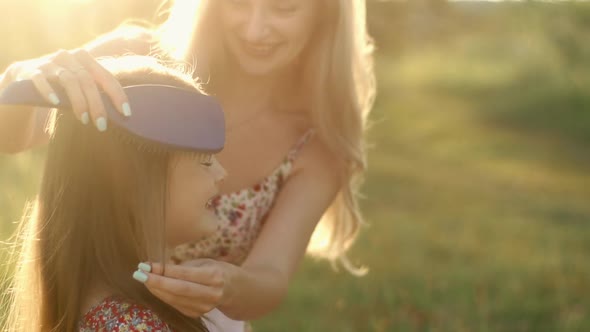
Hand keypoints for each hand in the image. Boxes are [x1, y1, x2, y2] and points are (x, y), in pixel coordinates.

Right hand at [5, 49, 130, 130]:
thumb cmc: (60, 87)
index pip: (106, 77)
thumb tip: (125, 114)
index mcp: (84, 59)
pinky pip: (41, 80)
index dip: (117, 94)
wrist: (22, 78)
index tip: (126, 113)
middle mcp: (68, 57)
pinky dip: (49, 90)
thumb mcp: (80, 85)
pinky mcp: (30, 71)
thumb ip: (97, 91)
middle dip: (97, 104)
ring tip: (84, 120)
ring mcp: (48, 63)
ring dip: (78, 102)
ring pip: (69, 80)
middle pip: (88, 80)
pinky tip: (56, 103)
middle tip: (103, 125)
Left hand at [134, 259, 233, 317]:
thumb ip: (181, 266)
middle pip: (178, 289)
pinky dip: (162, 296)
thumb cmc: (215, 270)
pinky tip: (154, 287)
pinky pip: (175, 305)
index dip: (163, 270)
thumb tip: (153, 266)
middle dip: (156, 282)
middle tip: (138, 274)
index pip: (183, 273)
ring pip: (174, 299)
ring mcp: (204, 306)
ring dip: (156, 289)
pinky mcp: (197, 314)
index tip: (145, 264)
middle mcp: (211, 293)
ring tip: (143, 278)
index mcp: (214, 276)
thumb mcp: (203, 262)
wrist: (232, 289)